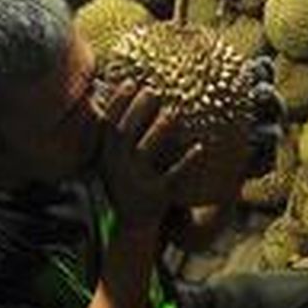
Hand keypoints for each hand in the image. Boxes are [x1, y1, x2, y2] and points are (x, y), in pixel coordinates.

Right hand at [99, 81, 203, 231]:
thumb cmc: (126, 184)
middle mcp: (118, 168)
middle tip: (153, 91)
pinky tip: (200, 147)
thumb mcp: (113, 162)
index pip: (108, 125)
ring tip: (172, 114)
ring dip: (159, 132)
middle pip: (125, 134)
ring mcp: (137, 182)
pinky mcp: (158, 196)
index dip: (117, 103)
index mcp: (107, 158)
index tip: (130, 82)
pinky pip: (174, 176)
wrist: (133, 225)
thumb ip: (116, 138)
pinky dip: (187, 161)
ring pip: (146, 153)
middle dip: (137, 110)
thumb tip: (117, 104)